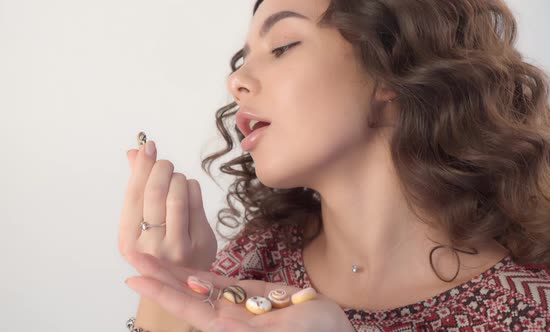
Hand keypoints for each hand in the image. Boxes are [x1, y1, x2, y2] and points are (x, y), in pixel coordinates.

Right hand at [118, 139, 216, 270]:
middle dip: (161, 168)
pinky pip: (197, 200)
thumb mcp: (138, 223)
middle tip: (164, 163)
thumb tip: (134, 152)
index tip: (147, 146)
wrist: (176, 286)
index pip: (135, 194)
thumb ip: (136, 188)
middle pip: (157, 191)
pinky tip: (187, 190)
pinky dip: (191, 187)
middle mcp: (153, 245)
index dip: (142, 166)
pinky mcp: (203, 242)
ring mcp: (180, 245)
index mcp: (129, 240)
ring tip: (174, 180)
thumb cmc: (154, 248)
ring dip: (177, 177)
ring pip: (179, 193)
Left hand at [123, 250, 355, 331]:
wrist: (334, 331)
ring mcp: (238, 306)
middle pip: (186, 294)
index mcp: (230, 329)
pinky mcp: (251, 296)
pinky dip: (202, 275)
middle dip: (158, 275)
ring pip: (199, 286)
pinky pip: (222, 284)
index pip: (188, 308)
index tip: (135, 277)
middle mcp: (227, 318)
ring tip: (149, 255)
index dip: (161, 291)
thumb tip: (214, 324)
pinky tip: (184, 270)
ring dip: (174, 271)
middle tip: (132, 254)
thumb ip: (247, 328)